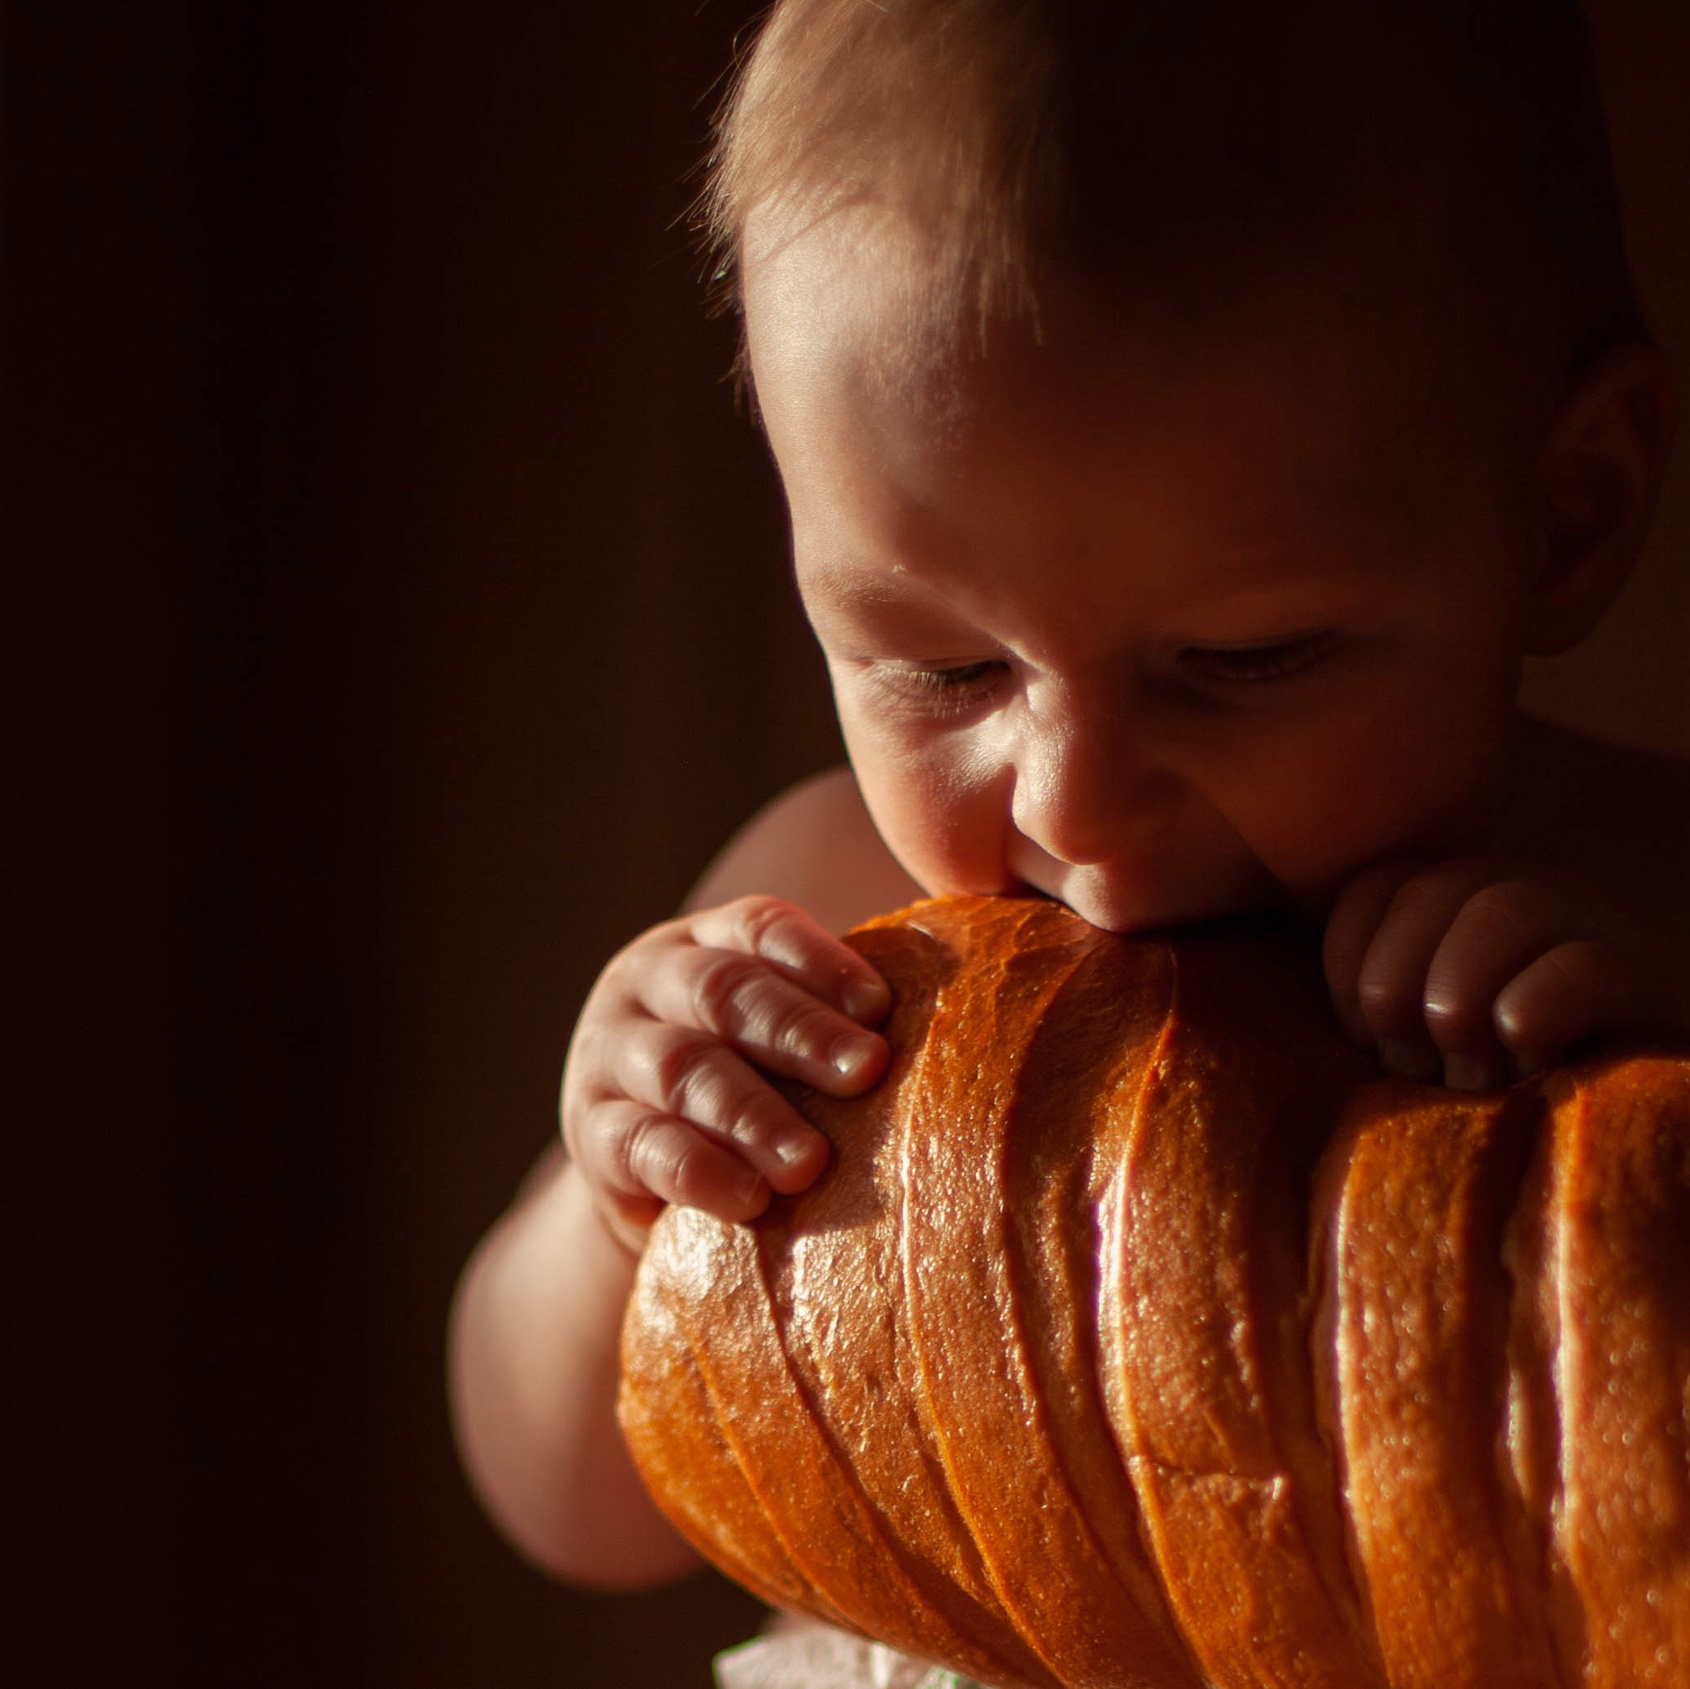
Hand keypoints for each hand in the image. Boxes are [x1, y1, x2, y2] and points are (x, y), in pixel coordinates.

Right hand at [561, 896, 890, 1251]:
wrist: (650, 1175)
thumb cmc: (757, 1087)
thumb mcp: (784, 1040)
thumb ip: (846, 1020)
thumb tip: (976, 1019)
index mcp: (708, 941)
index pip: (763, 930)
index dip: (822, 963)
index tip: (881, 1007)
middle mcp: (651, 982)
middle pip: (724, 993)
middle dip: (800, 1033)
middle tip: (867, 1072)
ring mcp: (609, 1053)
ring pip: (680, 1068)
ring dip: (751, 1113)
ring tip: (811, 1163)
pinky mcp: (591, 1132)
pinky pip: (639, 1144)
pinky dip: (697, 1169)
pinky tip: (748, 1198)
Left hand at [1323, 858, 1669, 1089]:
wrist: (1613, 1098)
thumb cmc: (1488, 1077)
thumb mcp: (1414, 1034)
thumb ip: (1373, 1002)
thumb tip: (1310, 1010)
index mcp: (1450, 895)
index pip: (1372, 890)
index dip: (1351, 968)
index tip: (1363, 1038)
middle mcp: (1511, 887)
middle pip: (1427, 896)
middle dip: (1399, 997)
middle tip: (1418, 1070)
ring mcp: (1581, 918)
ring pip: (1499, 914)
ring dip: (1460, 1007)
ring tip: (1471, 1075)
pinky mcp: (1634, 972)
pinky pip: (1577, 970)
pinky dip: (1531, 1016)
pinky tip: (1522, 1055)